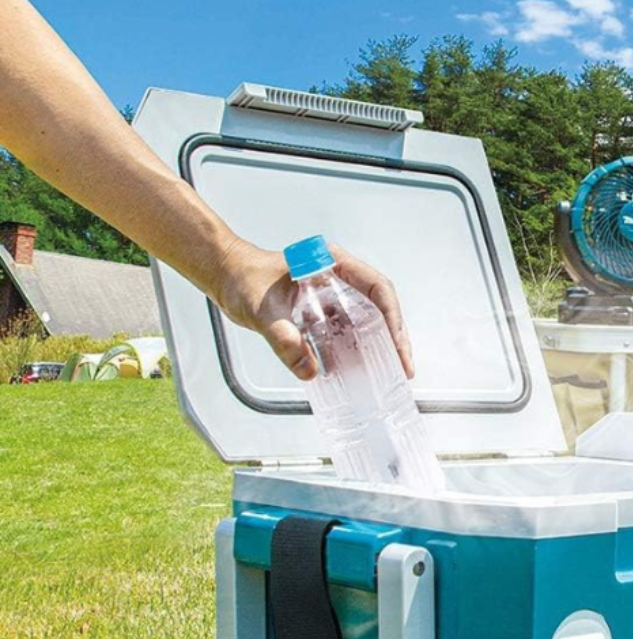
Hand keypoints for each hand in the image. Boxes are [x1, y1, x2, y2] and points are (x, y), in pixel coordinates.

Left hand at [211, 236, 414, 380]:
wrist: (224, 276)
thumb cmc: (241, 276)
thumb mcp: (261, 307)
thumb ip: (283, 337)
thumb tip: (308, 369)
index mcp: (332, 263)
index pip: (377, 288)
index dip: (392, 318)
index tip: (397, 345)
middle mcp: (338, 279)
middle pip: (380, 307)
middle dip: (394, 339)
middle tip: (402, 368)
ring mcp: (332, 297)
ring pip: (368, 322)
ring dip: (379, 348)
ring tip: (390, 374)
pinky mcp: (322, 314)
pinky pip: (347, 334)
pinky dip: (356, 354)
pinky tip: (360, 373)